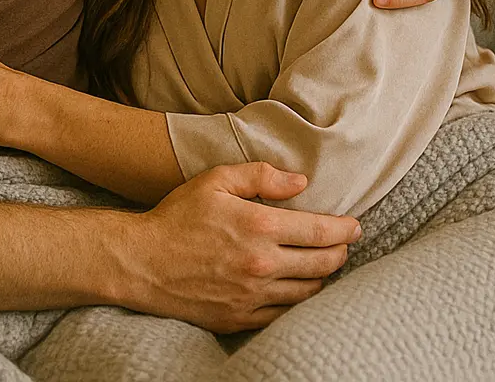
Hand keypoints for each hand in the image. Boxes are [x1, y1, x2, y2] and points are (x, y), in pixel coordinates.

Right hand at [116, 162, 360, 332]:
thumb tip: (301, 182)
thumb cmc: (176, 217)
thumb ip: (260, 176)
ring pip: (308, 292)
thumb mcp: (215, 181)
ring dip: (324, 278)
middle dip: (341, 252)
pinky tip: (299, 290)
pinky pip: (285, 315)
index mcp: (259, 227)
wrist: (140, 263)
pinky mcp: (240, 318)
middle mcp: (262, 265)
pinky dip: (299, 302)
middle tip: (346, 244)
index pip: (320, 232)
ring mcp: (252, 296)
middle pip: (323, 264)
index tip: (354, 226)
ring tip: (325, 265)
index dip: (344, 229)